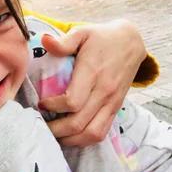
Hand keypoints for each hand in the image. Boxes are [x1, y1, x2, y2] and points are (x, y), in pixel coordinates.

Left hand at [38, 19, 146, 146]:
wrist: (131, 42)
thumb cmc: (101, 37)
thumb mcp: (82, 32)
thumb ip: (64, 41)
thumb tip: (44, 41)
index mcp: (93, 73)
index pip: (73, 101)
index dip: (53, 106)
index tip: (41, 103)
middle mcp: (104, 92)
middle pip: (79, 122)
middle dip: (56, 129)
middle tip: (40, 125)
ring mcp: (112, 103)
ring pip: (92, 133)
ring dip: (70, 139)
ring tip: (53, 135)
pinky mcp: (115, 109)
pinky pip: (102, 132)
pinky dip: (84, 140)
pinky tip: (69, 136)